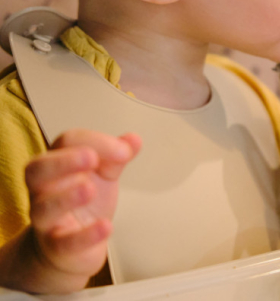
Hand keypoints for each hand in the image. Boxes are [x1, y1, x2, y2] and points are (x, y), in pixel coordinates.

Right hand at [24, 129, 140, 290]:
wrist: (72, 247)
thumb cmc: (84, 201)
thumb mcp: (104, 174)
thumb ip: (117, 156)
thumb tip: (134, 140)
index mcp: (57, 164)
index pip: (67, 142)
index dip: (94, 141)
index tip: (124, 151)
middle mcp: (44, 190)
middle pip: (37, 170)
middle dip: (63, 162)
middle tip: (91, 158)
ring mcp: (46, 220)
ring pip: (43, 208)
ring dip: (67, 198)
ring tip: (91, 190)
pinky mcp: (55, 248)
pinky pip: (63, 243)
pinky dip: (85, 235)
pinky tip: (106, 227)